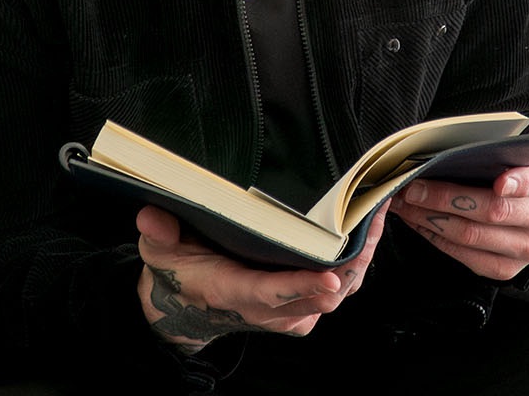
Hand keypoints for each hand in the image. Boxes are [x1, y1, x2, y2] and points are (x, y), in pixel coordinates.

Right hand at [135, 204, 385, 351]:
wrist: (187, 308)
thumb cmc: (180, 271)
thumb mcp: (159, 252)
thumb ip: (158, 234)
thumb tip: (151, 216)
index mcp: (235, 292)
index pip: (274, 293)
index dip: (303, 285)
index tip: (333, 275)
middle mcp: (269, 309)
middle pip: (321, 294)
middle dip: (352, 260)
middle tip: (371, 217)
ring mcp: (289, 313)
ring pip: (337, 295)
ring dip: (361, 260)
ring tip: (378, 215)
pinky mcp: (302, 310)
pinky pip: (338, 294)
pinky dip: (356, 268)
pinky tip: (367, 234)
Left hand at [389, 152, 528, 280]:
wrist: (521, 203)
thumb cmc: (506, 168)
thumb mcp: (509, 152)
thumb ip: (489, 151)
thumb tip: (443, 153)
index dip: (519, 183)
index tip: (499, 182)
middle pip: (493, 211)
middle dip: (445, 197)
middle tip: (412, 186)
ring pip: (472, 235)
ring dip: (430, 217)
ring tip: (405, 202)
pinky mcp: (508, 269)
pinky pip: (465, 256)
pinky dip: (435, 237)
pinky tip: (417, 220)